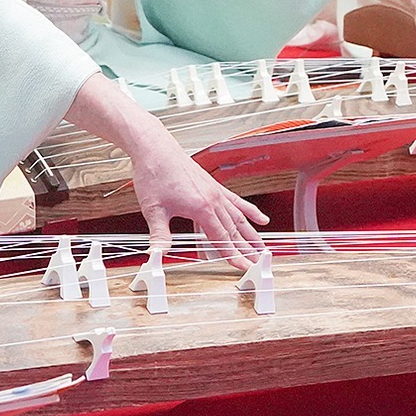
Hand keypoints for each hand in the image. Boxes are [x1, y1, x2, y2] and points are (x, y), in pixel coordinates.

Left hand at [62, 72, 268, 268]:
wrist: (155, 148)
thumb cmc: (154, 174)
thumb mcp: (153, 209)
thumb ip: (159, 234)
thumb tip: (158, 254)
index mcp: (202, 208)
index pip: (222, 238)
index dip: (233, 255)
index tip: (245, 267)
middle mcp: (213, 200)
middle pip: (234, 230)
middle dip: (248, 249)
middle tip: (259, 263)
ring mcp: (216, 192)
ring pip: (239, 218)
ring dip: (251, 234)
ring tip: (263, 248)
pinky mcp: (213, 186)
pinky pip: (236, 202)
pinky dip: (249, 212)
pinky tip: (260, 218)